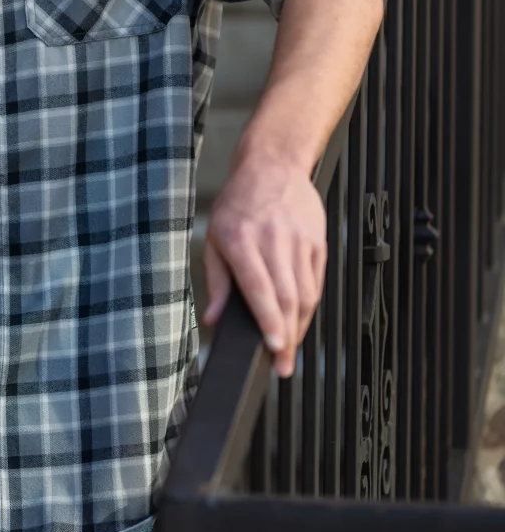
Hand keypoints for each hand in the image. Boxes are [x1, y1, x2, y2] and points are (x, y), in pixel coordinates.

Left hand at [202, 151, 326, 377]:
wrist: (273, 166)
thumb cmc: (238, 204)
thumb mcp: (214, 238)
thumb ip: (216, 281)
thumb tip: (214, 319)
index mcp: (241, 239)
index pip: (260, 287)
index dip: (269, 321)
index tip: (274, 348)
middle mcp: (273, 240)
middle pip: (288, 297)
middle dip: (288, 337)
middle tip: (283, 365)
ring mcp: (299, 240)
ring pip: (307, 294)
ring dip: (300, 326)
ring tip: (288, 347)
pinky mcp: (317, 242)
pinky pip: (316, 282)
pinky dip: (309, 306)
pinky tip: (299, 319)